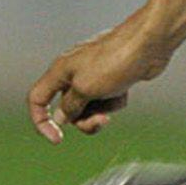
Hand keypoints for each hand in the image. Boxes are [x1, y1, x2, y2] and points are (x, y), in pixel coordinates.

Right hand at [27, 19, 173, 143]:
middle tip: (100, 120)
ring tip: (113, 104)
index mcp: (59, 72)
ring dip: (101, 111)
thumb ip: (71, 107)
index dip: (41, 121)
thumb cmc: (114, 62)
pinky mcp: (113, 79)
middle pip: (68, 109)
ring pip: (89, 107)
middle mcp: (73, 74)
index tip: (58, 139)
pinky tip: (125, 91)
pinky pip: (108, 100)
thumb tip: (62, 118)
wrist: (148, 45)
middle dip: (83, 121)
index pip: (37, 99)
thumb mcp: (86, 89)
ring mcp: (94, 76)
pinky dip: (115, 101)